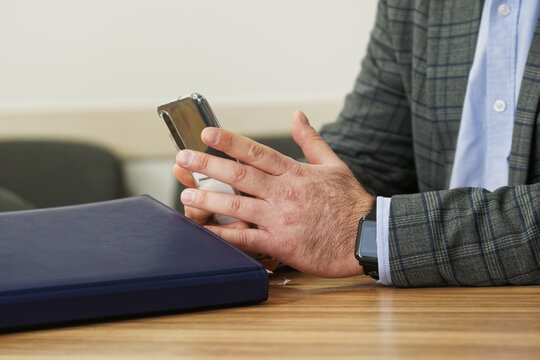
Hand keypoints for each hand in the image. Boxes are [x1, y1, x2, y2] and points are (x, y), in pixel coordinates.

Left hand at [174, 111, 373, 276]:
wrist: (366, 238)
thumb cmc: (351, 202)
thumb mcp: (334, 164)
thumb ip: (311, 140)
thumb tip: (298, 115)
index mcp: (295, 173)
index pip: (257, 152)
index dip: (230, 141)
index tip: (208, 134)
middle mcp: (284, 193)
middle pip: (239, 175)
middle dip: (207, 165)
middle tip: (183, 158)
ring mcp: (280, 219)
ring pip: (237, 206)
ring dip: (208, 199)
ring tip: (186, 194)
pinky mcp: (280, 243)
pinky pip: (246, 238)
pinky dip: (224, 235)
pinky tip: (205, 231)